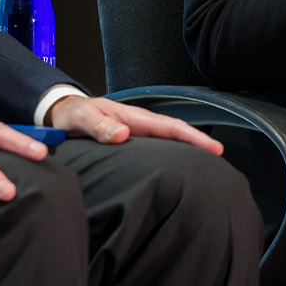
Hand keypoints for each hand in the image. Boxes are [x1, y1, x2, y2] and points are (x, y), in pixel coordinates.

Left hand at [45, 95, 223, 154]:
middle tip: (220, 163)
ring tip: (207, 170)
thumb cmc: (74, 114)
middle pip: (176, 135)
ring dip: (188, 152)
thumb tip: (123, 135)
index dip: (194, 137)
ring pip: (169, 143)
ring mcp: (138, 134)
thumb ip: (99, 126)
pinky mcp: (132, 144)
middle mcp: (140, 125)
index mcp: (134, 118)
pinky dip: (172, 157)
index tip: (214, 148)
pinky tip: (177, 171)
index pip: (170, 127)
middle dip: (199, 146)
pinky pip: (157, 150)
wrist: (64, 114)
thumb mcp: (82, 119)